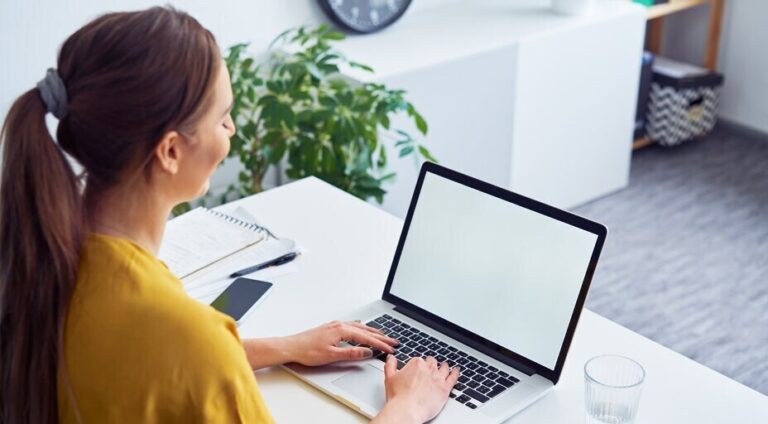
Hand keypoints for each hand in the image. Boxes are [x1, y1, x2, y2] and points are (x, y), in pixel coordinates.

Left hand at [283, 320, 398, 365]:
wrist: (290, 347)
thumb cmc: (307, 351)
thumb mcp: (332, 356)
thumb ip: (351, 354)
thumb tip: (366, 352)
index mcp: (342, 330)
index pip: (366, 338)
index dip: (380, 344)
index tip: (390, 349)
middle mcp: (340, 325)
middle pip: (365, 330)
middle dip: (381, 337)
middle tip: (393, 342)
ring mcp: (335, 325)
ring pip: (359, 327)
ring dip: (372, 332)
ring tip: (383, 336)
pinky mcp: (331, 328)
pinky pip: (352, 326)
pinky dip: (361, 328)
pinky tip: (362, 328)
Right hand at [373, 355, 459, 423]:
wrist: (407, 410)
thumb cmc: (398, 397)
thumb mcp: (389, 378)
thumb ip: (390, 365)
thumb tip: (391, 357)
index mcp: (416, 364)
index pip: (419, 360)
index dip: (418, 366)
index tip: (417, 370)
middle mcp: (429, 369)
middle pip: (432, 362)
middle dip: (431, 365)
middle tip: (429, 368)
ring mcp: (438, 378)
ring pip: (444, 368)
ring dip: (444, 366)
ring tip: (444, 366)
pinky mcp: (445, 388)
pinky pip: (453, 378)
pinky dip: (455, 373)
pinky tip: (456, 371)